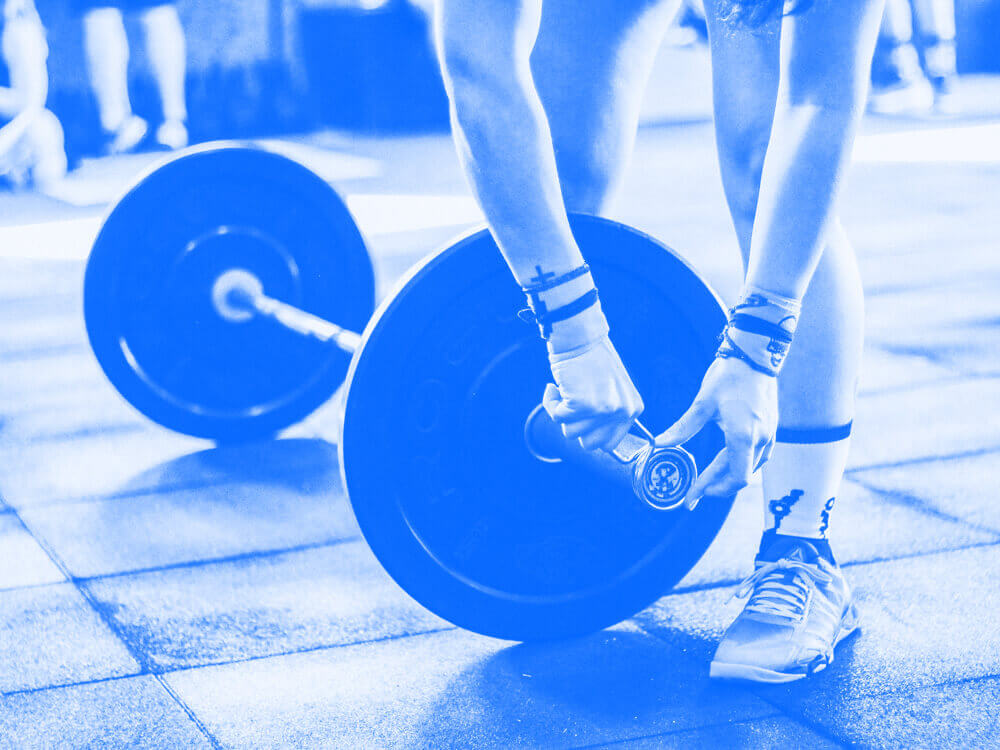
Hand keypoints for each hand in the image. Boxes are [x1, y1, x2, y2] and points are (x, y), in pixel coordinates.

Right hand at [542, 335, 643, 452]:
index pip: (609, 444)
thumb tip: (591, 442)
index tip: (584, 417)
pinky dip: (551, 402)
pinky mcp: (582, 405)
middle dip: (576, 426)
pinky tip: (556, 386)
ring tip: (568, 390)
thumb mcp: (612, 390)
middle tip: (575, 403)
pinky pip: (557, 417)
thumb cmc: (592, 360)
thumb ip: (609, 415)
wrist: (580, 337)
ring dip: (563, 413)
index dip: (590, 433)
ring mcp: (604, 410)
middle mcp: (622, 412)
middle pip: (589, 445)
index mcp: (633, 409)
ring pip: (570, 433)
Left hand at [655, 356, 777, 509]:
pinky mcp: (772, 429)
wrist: (756, 355)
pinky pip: (758, 457)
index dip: (710, 490)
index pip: (732, 478)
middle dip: (716, 487)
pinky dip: (741, 465)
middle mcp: (761, 440)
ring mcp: (770, 435)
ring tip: (708, 480)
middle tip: (695, 492)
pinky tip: (727, 462)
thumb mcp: (702, 403)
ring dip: (729, 477)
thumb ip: (683, 427)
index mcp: (744, 436)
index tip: (691, 498)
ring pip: (751, 469)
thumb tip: (659, 444)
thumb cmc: (729, 376)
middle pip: (740, 477)